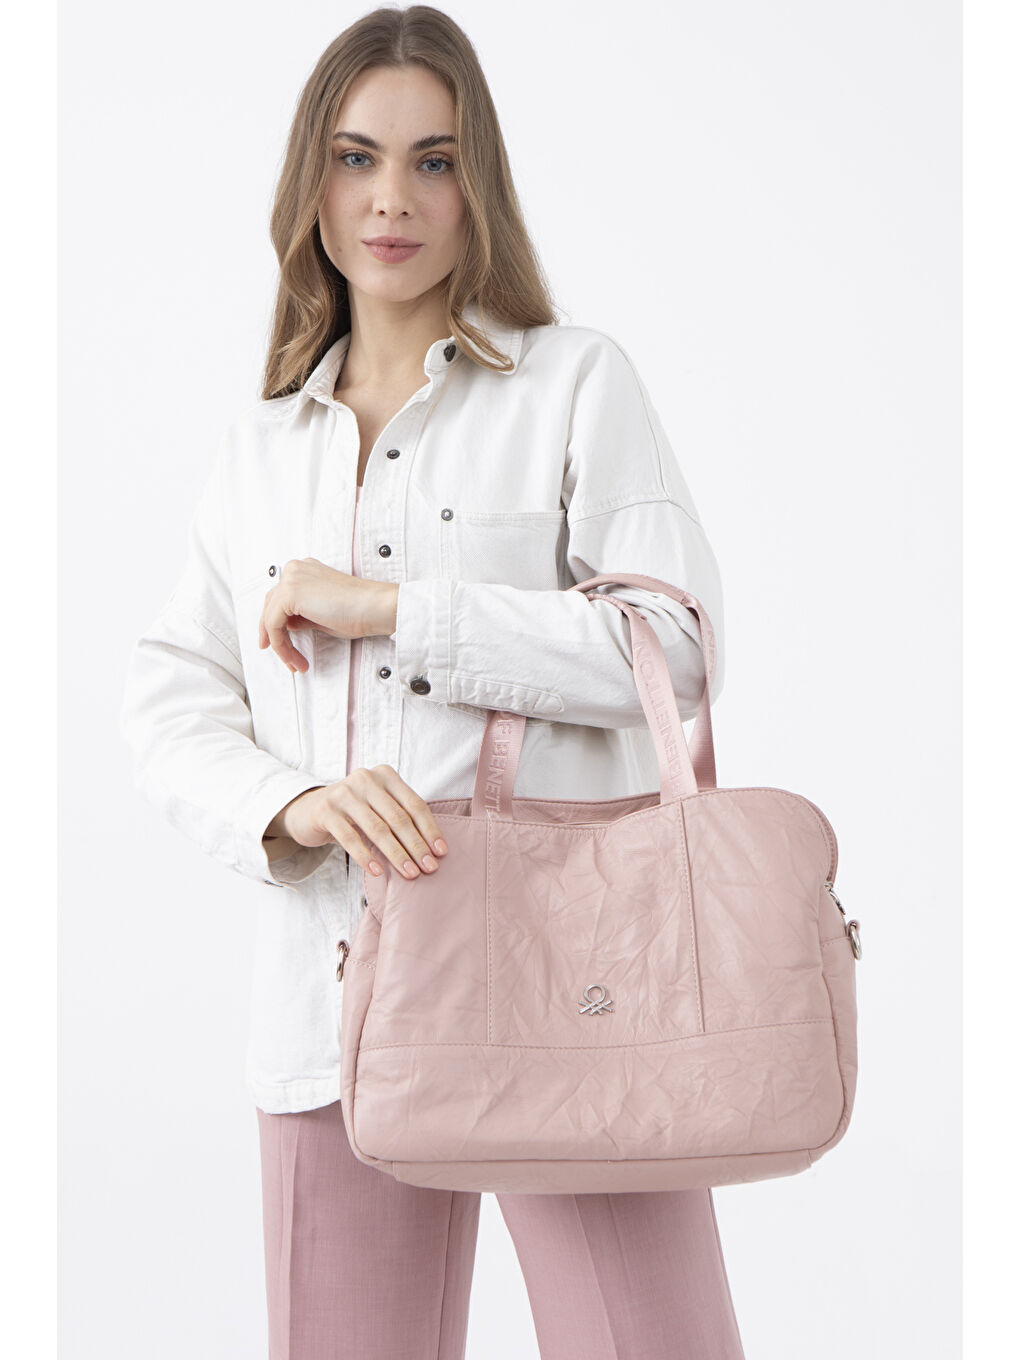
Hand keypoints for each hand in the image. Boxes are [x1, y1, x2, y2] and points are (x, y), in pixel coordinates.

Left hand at [257, 558, 398, 673]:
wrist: (374, 607)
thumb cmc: (358, 612)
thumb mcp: (321, 614)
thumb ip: (301, 616)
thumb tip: (287, 626)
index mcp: (303, 571)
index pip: (279, 599)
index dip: (275, 624)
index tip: (278, 646)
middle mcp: (294, 570)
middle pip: (270, 606)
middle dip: (273, 636)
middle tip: (285, 659)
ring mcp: (290, 579)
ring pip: (269, 617)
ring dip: (280, 646)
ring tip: (295, 664)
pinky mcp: (289, 593)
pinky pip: (273, 624)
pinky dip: (280, 644)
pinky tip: (293, 656)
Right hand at [272, 766, 448, 880]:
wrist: (309, 810)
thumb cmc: (354, 813)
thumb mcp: (378, 807)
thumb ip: (400, 818)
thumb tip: (432, 850)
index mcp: (385, 775)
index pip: (414, 804)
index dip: (430, 829)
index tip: (441, 852)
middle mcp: (366, 779)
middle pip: (398, 818)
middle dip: (416, 845)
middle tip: (429, 868)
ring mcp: (344, 793)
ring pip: (377, 829)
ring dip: (396, 854)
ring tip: (409, 873)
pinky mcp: (326, 811)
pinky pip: (350, 837)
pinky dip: (366, 856)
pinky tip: (378, 871)